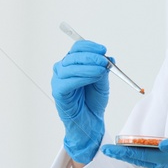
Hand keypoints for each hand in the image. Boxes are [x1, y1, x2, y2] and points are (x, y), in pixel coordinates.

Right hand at [51, 40, 110, 163]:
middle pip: (73, 56)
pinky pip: (67, 82)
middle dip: (91, 57)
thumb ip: (103, 70)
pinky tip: (93, 78)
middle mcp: (63, 69)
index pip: (78, 48)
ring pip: (70, 67)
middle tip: (104, 61)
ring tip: (101, 71)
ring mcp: (58, 80)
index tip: (103, 50)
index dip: (90, 46)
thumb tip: (110, 59)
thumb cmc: (93, 101)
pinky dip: (81, 78)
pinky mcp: (58, 92)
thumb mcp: (102, 82)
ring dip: (88, 67)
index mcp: (73, 63)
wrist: (90, 121)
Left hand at [102, 133, 167, 167]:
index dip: (125, 151)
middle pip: (142, 158)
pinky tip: (142, 150)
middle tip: (107, 149)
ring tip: (120, 148)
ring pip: (148, 159)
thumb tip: (162, 145)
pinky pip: (158, 158)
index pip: (143, 155)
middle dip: (123, 153)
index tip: (110, 148)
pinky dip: (146, 153)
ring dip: (133, 153)